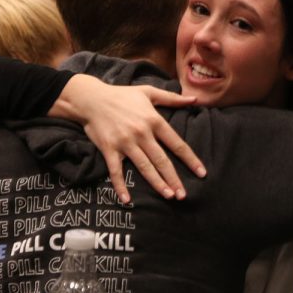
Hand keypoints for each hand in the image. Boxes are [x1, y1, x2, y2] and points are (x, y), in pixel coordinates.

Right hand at [49, 74, 206, 203]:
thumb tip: (194, 100)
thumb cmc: (121, 95)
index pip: (177, 144)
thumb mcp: (148, 92)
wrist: (91, 98)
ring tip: (168, 196)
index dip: (190, 160)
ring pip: (144, 167)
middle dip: (174, 179)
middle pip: (162, 160)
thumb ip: (172, 98)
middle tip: (183, 195)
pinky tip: (127, 199)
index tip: (201, 173)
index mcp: (153, 120)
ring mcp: (125, 143)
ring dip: (157, 183)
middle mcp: (141, 133)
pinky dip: (120, 186)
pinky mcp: (109, 149)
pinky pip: (116, 171)